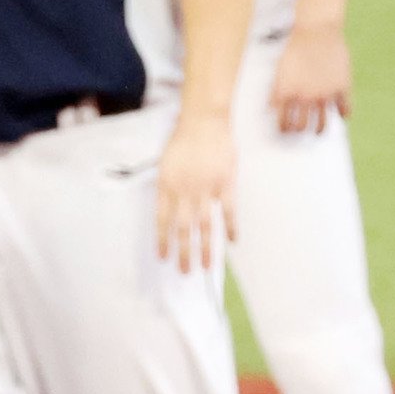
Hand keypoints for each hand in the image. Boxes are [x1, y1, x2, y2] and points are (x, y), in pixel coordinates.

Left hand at [156, 110, 235, 271]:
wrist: (204, 121)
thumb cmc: (183, 140)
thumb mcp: (165, 164)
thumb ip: (167, 188)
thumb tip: (169, 210)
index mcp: (166, 186)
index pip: (162, 221)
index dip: (162, 241)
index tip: (163, 257)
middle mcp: (185, 191)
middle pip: (183, 229)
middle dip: (183, 253)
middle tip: (184, 272)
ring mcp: (206, 189)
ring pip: (205, 226)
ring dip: (205, 248)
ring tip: (205, 266)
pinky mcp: (226, 184)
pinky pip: (229, 211)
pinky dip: (231, 227)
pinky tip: (232, 242)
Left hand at [271, 21, 350, 132]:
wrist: (316, 31)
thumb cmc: (295, 48)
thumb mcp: (279, 70)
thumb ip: (276, 91)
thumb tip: (271, 108)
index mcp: (288, 93)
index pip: (283, 122)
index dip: (284, 130)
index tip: (285, 133)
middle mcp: (306, 97)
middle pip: (302, 127)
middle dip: (300, 132)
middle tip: (301, 132)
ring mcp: (325, 94)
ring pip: (323, 124)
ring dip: (320, 130)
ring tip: (319, 131)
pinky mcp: (342, 87)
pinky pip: (344, 110)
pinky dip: (343, 115)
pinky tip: (341, 114)